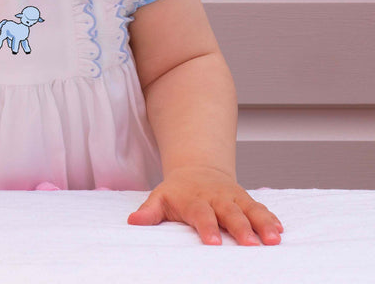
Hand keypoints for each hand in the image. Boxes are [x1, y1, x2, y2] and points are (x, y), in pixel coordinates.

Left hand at [127, 166, 283, 245]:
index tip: (213, 242)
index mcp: (193, 199)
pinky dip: (271, 218)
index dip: (207, 226)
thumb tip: (133, 222)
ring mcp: (233, 198)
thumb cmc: (177, 192)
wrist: (196, 170)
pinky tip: (281, 230)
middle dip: (241, 227)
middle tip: (251, 244)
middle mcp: (216, 197)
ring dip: (263, 223)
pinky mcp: (246, 200)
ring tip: (274, 239)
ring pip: (250, 209)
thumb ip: (149, 211)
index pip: (200, 213)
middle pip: (230, 212)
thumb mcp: (160, 197)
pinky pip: (260, 208)